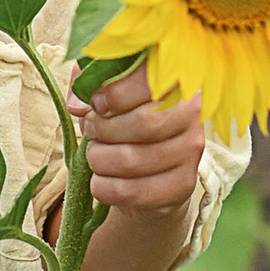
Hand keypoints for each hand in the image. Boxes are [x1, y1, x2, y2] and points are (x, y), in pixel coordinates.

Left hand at [76, 59, 205, 215]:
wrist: (149, 165)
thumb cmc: (124, 117)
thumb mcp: (106, 90)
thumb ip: (89, 82)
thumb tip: (78, 104)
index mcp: (174, 79)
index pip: (148, 81)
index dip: (113, 93)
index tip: (95, 103)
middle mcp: (191, 113)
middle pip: (143, 123)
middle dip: (103, 129)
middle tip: (90, 130)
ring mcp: (190, 151)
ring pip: (132, 160)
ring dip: (99, 159)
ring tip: (95, 154)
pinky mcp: (182, 185)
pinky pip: (131, 191)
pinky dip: (103, 187)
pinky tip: (101, 179)